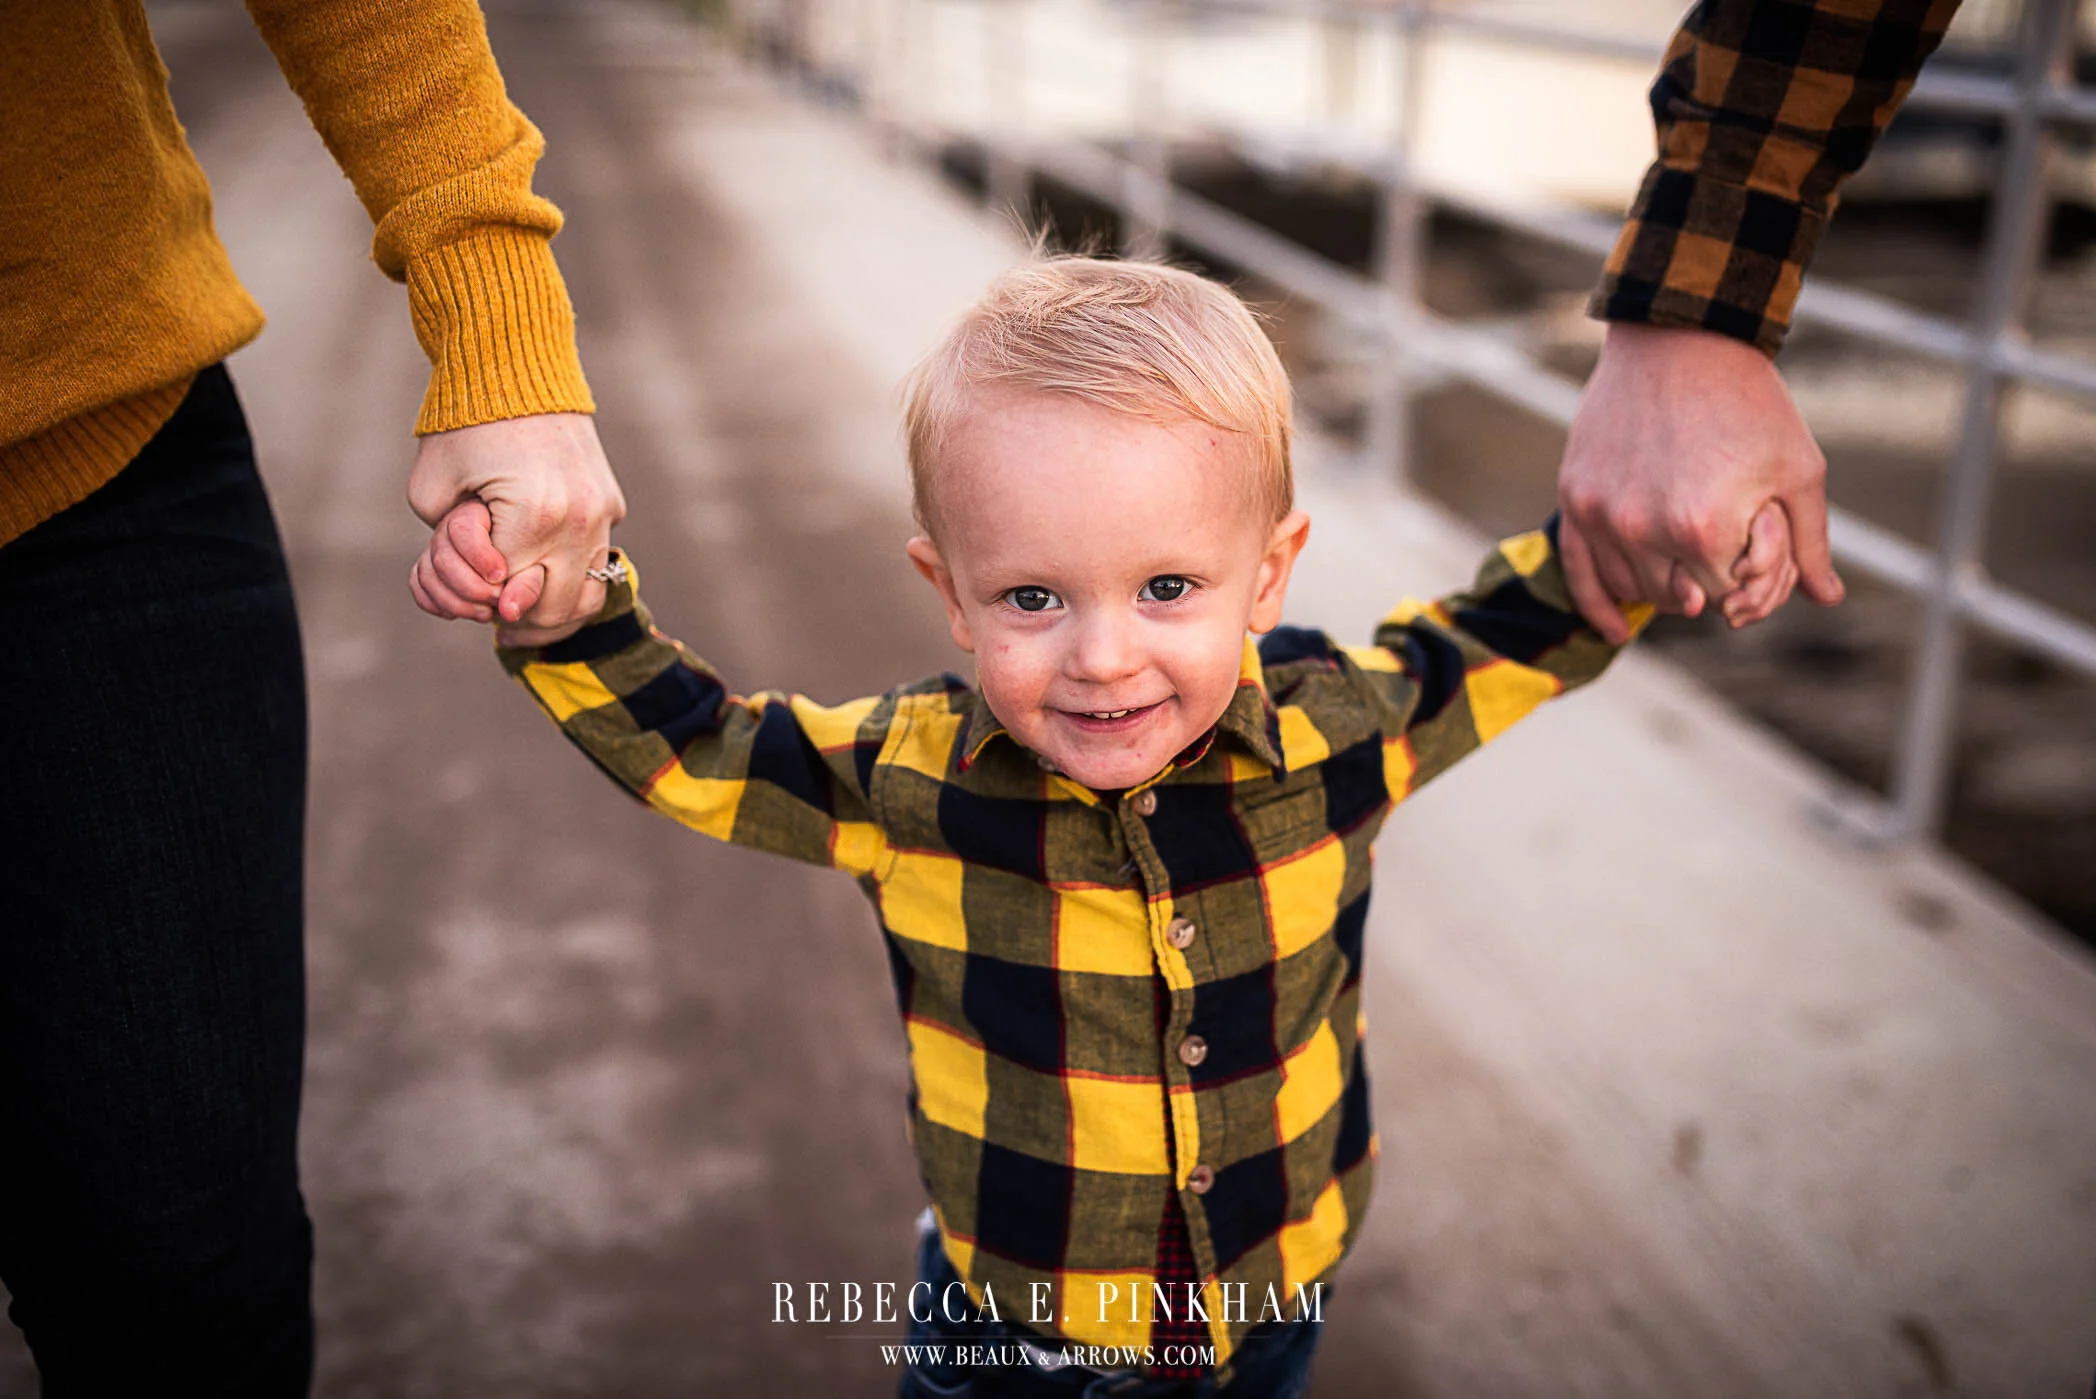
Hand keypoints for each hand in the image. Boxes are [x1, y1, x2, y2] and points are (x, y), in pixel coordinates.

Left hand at [406, 411, 625, 628]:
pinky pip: (598, 558)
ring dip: (556, 609)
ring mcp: (602, 511)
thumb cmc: (463, 426)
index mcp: (534, 516)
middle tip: (501, 626)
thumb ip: (448, 547)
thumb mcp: (431, 492)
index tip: (478, 612)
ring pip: (588, 592)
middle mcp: (579, 519)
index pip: (510, 594)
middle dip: (524, 621)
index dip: (485, 604)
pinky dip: (573, 575)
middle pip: (557, 607)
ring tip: (526, 614)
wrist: (514, 366)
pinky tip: (545, 576)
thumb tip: (477, 582)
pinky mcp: (610, 502)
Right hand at [1558, 323, 1842, 642]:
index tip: (1758, 542)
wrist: (1680, 339)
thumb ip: (1809, 542)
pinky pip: (1580, 574)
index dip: (1751, 578)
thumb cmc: (1748, 402)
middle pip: (1682, 599)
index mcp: (1704, 528)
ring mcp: (1603, 517)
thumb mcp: (1798, 469)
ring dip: (1665, 586)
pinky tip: (1618, 633)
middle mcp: (1644, 531)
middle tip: (1725, 544)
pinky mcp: (1577, 500)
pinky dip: (1599, 607)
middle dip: (1708, 581)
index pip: (1729, 597)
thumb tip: (1826, 597)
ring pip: (1635, 590)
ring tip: (1685, 559)